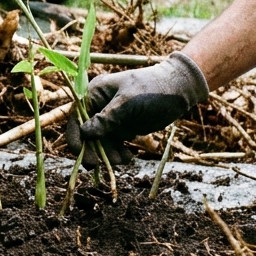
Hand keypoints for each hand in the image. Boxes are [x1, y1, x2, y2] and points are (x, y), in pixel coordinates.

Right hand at [65, 52, 209, 165]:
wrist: (178, 89)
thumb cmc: (152, 90)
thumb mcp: (128, 104)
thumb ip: (106, 119)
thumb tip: (84, 133)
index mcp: (94, 94)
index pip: (76, 118)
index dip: (77, 139)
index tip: (84, 158)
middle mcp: (98, 106)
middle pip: (87, 134)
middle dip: (95, 150)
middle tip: (102, 166)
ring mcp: (110, 117)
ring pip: (100, 142)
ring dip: (108, 154)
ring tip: (123, 160)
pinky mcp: (121, 126)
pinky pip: (114, 144)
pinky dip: (119, 153)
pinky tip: (129, 157)